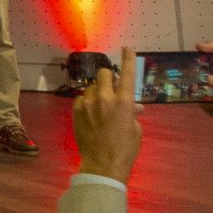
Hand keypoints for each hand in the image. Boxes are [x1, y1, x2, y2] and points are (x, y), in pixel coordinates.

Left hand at [72, 47, 142, 182]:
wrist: (103, 164)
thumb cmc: (125, 149)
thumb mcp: (135, 130)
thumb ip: (131, 112)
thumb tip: (133, 106)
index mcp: (124, 102)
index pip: (127, 74)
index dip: (128, 59)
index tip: (127, 48)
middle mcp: (105, 98)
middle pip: (103, 74)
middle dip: (108, 78)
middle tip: (111, 89)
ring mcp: (88, 104)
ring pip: (91, 87)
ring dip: (97, 92)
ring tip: (101, 107)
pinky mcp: (76, 111)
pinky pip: (81, 99)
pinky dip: (87, 103)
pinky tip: (91, 114)